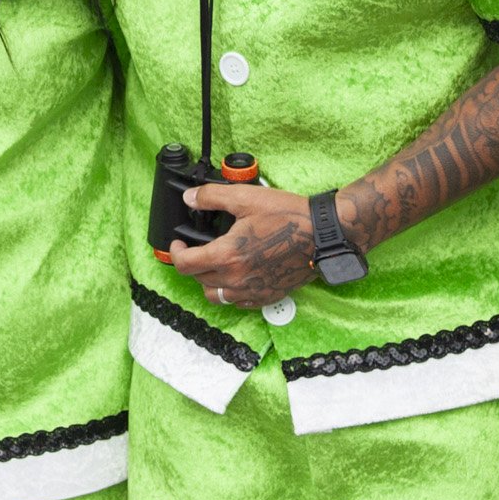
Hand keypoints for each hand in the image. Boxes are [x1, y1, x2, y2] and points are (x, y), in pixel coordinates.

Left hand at [167, 183, 316, 308]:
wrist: (323, 236)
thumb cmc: (289, 216)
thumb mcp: (246, 198)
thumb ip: (211, 197)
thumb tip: (189, 198)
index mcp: (227, 256)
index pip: (185, 264)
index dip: (175, 252)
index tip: (178, 244)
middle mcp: (237, 279)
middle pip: (199, 280)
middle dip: (192, 263)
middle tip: (196, 249)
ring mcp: (252, 291)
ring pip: (216, 296)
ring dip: (209, 281)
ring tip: (214, 264)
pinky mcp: (267, 297)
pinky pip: (238, 302)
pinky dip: (230, 292)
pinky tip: (237, 276)